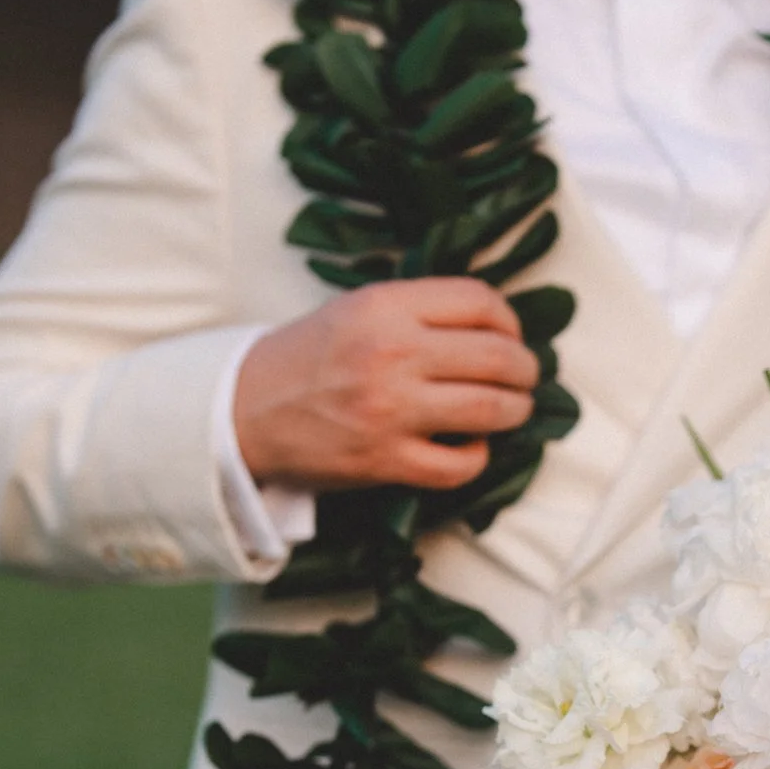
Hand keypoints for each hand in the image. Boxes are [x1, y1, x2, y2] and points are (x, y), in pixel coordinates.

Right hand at [232, 278, 541, 489]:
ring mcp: (390, 411)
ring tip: (511, 409)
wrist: (244, 409)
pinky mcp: (385, 461)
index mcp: (385, 307)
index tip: (510, 336)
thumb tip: (493, 324)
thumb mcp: (357, 308)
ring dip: (515, 411)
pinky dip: (477, 457)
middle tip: (524, 377)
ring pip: (491, 409)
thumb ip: (419, 310)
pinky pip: (460, 465)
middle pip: (498, 357)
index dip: (510, 321)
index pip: (479, 303)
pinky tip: (468, 446)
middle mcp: (391, 354)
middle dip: (525, 370)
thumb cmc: (308, 357)